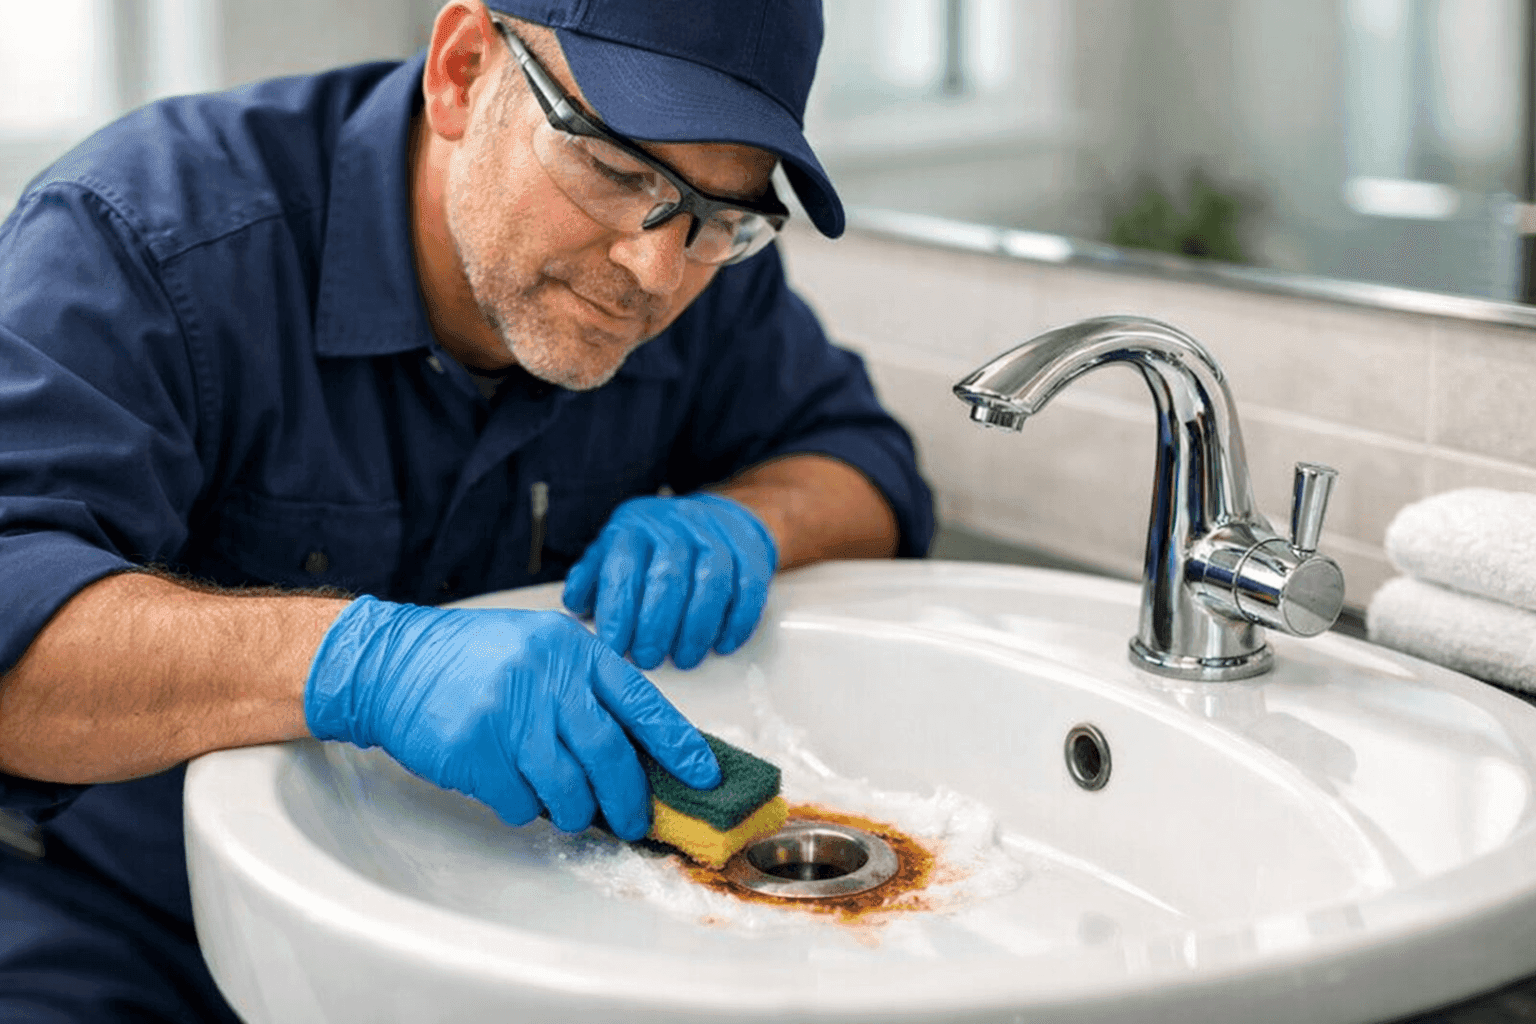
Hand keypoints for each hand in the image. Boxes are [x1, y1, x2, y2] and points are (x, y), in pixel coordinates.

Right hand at [303, 596, 720, 839]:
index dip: (677, 743)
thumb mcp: (539, 651)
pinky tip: (513, 791)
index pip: (641, 701)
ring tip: (570, 812)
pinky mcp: (475, 749)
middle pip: (609, 755)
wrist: (390, 662)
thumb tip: (635, 752)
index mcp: (571, 650)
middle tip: (634, 821)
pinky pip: (519, 802)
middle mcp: (546, 677)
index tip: (703, 774)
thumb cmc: (472, 661)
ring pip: (568, 788)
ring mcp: (509, 713)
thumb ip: (584, 690)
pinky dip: (524, 809)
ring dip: (575, 812)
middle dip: (628, 799)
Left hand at [562, 493, 777, 669]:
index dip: (618, 612)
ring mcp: (716, 536)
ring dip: (696, 628)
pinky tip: (722, 645)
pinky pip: (748, 588)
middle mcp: (676, 526)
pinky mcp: (751, 552)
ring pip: (710, 582)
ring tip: (684, 659)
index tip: (614, 649)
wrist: (717, 517)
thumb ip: (594, 575)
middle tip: (648, 660)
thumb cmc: (658, 546)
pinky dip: (737, 621)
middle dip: (656, 626)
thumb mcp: (617, 549)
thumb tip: (574, 604)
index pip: (623, 569)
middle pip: (668, 577)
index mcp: (635, 527)